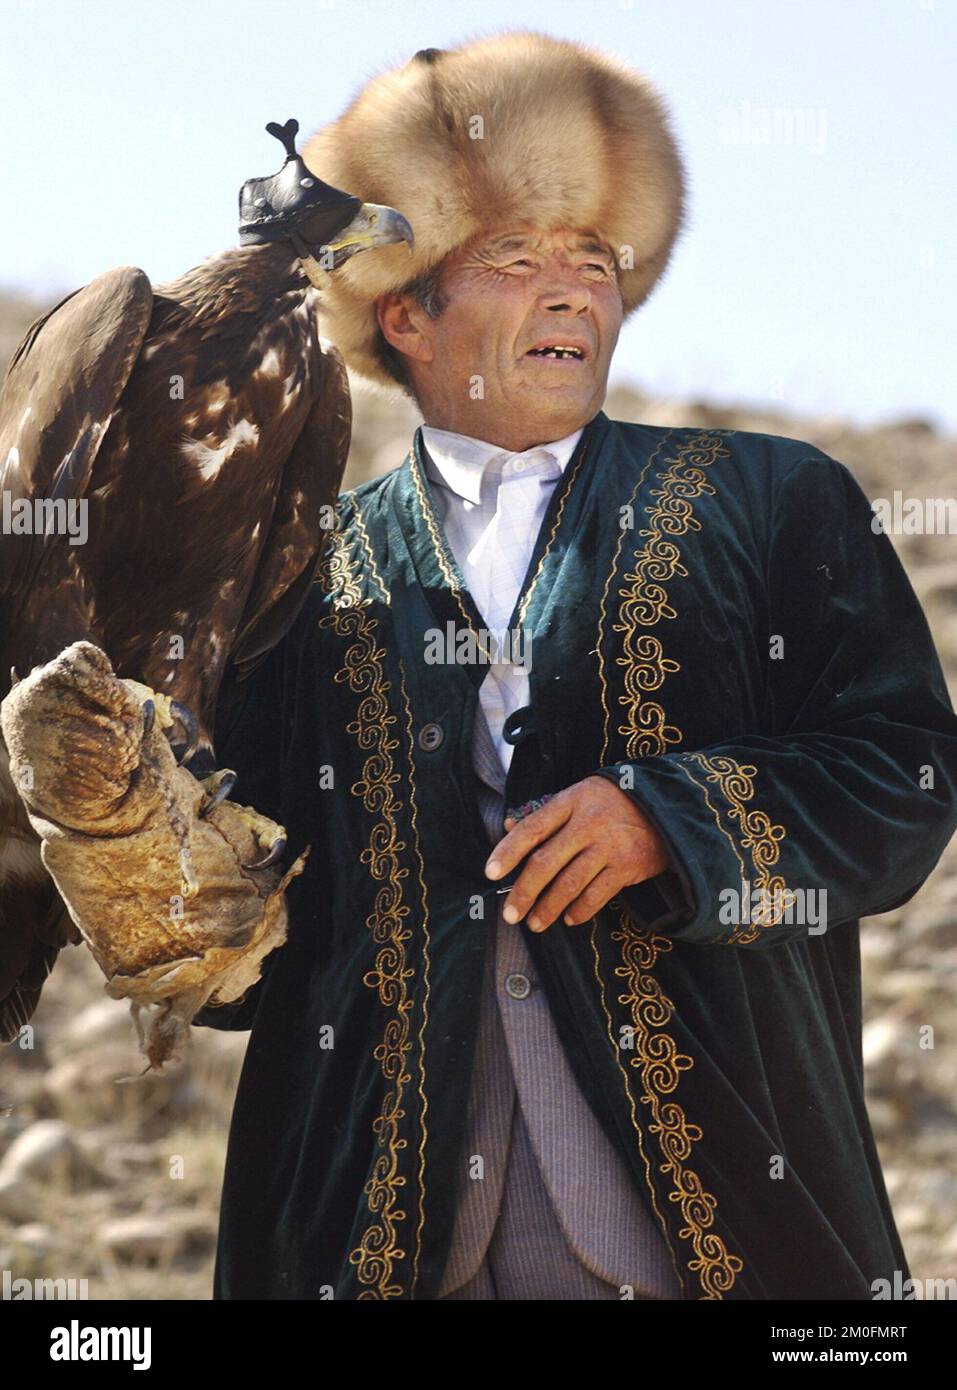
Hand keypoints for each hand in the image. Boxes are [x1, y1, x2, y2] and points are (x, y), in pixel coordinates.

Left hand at [484, 775, 670, 931]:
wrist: (664, 806)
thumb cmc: (610, 803)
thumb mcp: (578, 796)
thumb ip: (546, 814)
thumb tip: (509, 826)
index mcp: (570, 802)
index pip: (532, 829)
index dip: (508, 852)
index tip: (490, 873)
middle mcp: (588, 824)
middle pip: (546, 862)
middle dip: (524, 892)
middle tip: (510, 914)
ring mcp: (609, 846)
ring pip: (570, 884)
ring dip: (548, 908)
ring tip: (535, 923)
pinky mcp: (627, 866)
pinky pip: (597, 895)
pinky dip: (580, 910)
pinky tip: (569, 918)